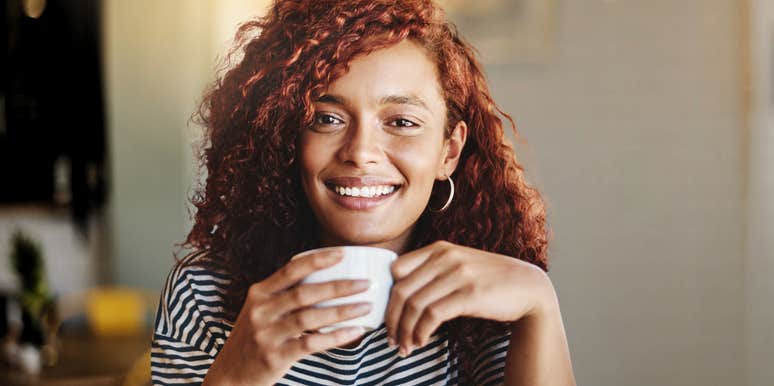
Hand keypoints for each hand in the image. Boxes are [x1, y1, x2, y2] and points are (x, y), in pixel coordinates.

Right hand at [203, 248, 371, 385]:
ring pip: (311, 317)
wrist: (230, 375)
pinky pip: (311, 344)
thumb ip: (283, 295)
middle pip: (306, 293)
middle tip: (366, 283)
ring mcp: (267, 334)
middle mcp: (261, 311)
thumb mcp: (259, 311)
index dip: (318, 259)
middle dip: (340, 286)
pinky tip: (355, 332)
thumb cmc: (254, 339)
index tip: (343, 253)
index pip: (291, 269)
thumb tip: (324, 279)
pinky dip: (336, 337)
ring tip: (367, 306)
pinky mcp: (274, 357)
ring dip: (343, 311)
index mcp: (259, 293)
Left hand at [385, 240, 552, 355]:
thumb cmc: (489, 280)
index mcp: (439, 249)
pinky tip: (421, 341)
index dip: (387, 296)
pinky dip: (421, 332)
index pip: (396, 269)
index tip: (388, 316)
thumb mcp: (458, 265)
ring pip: (414, 305)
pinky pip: (433, 315)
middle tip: (391, 339)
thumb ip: (432, 271)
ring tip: (405, 346)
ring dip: (405, 331)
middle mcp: (446, 258)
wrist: (528, 287)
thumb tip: (399, 296)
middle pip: (401, 290)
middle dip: (391, 320)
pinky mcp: (470, 294)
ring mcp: (458, 275)